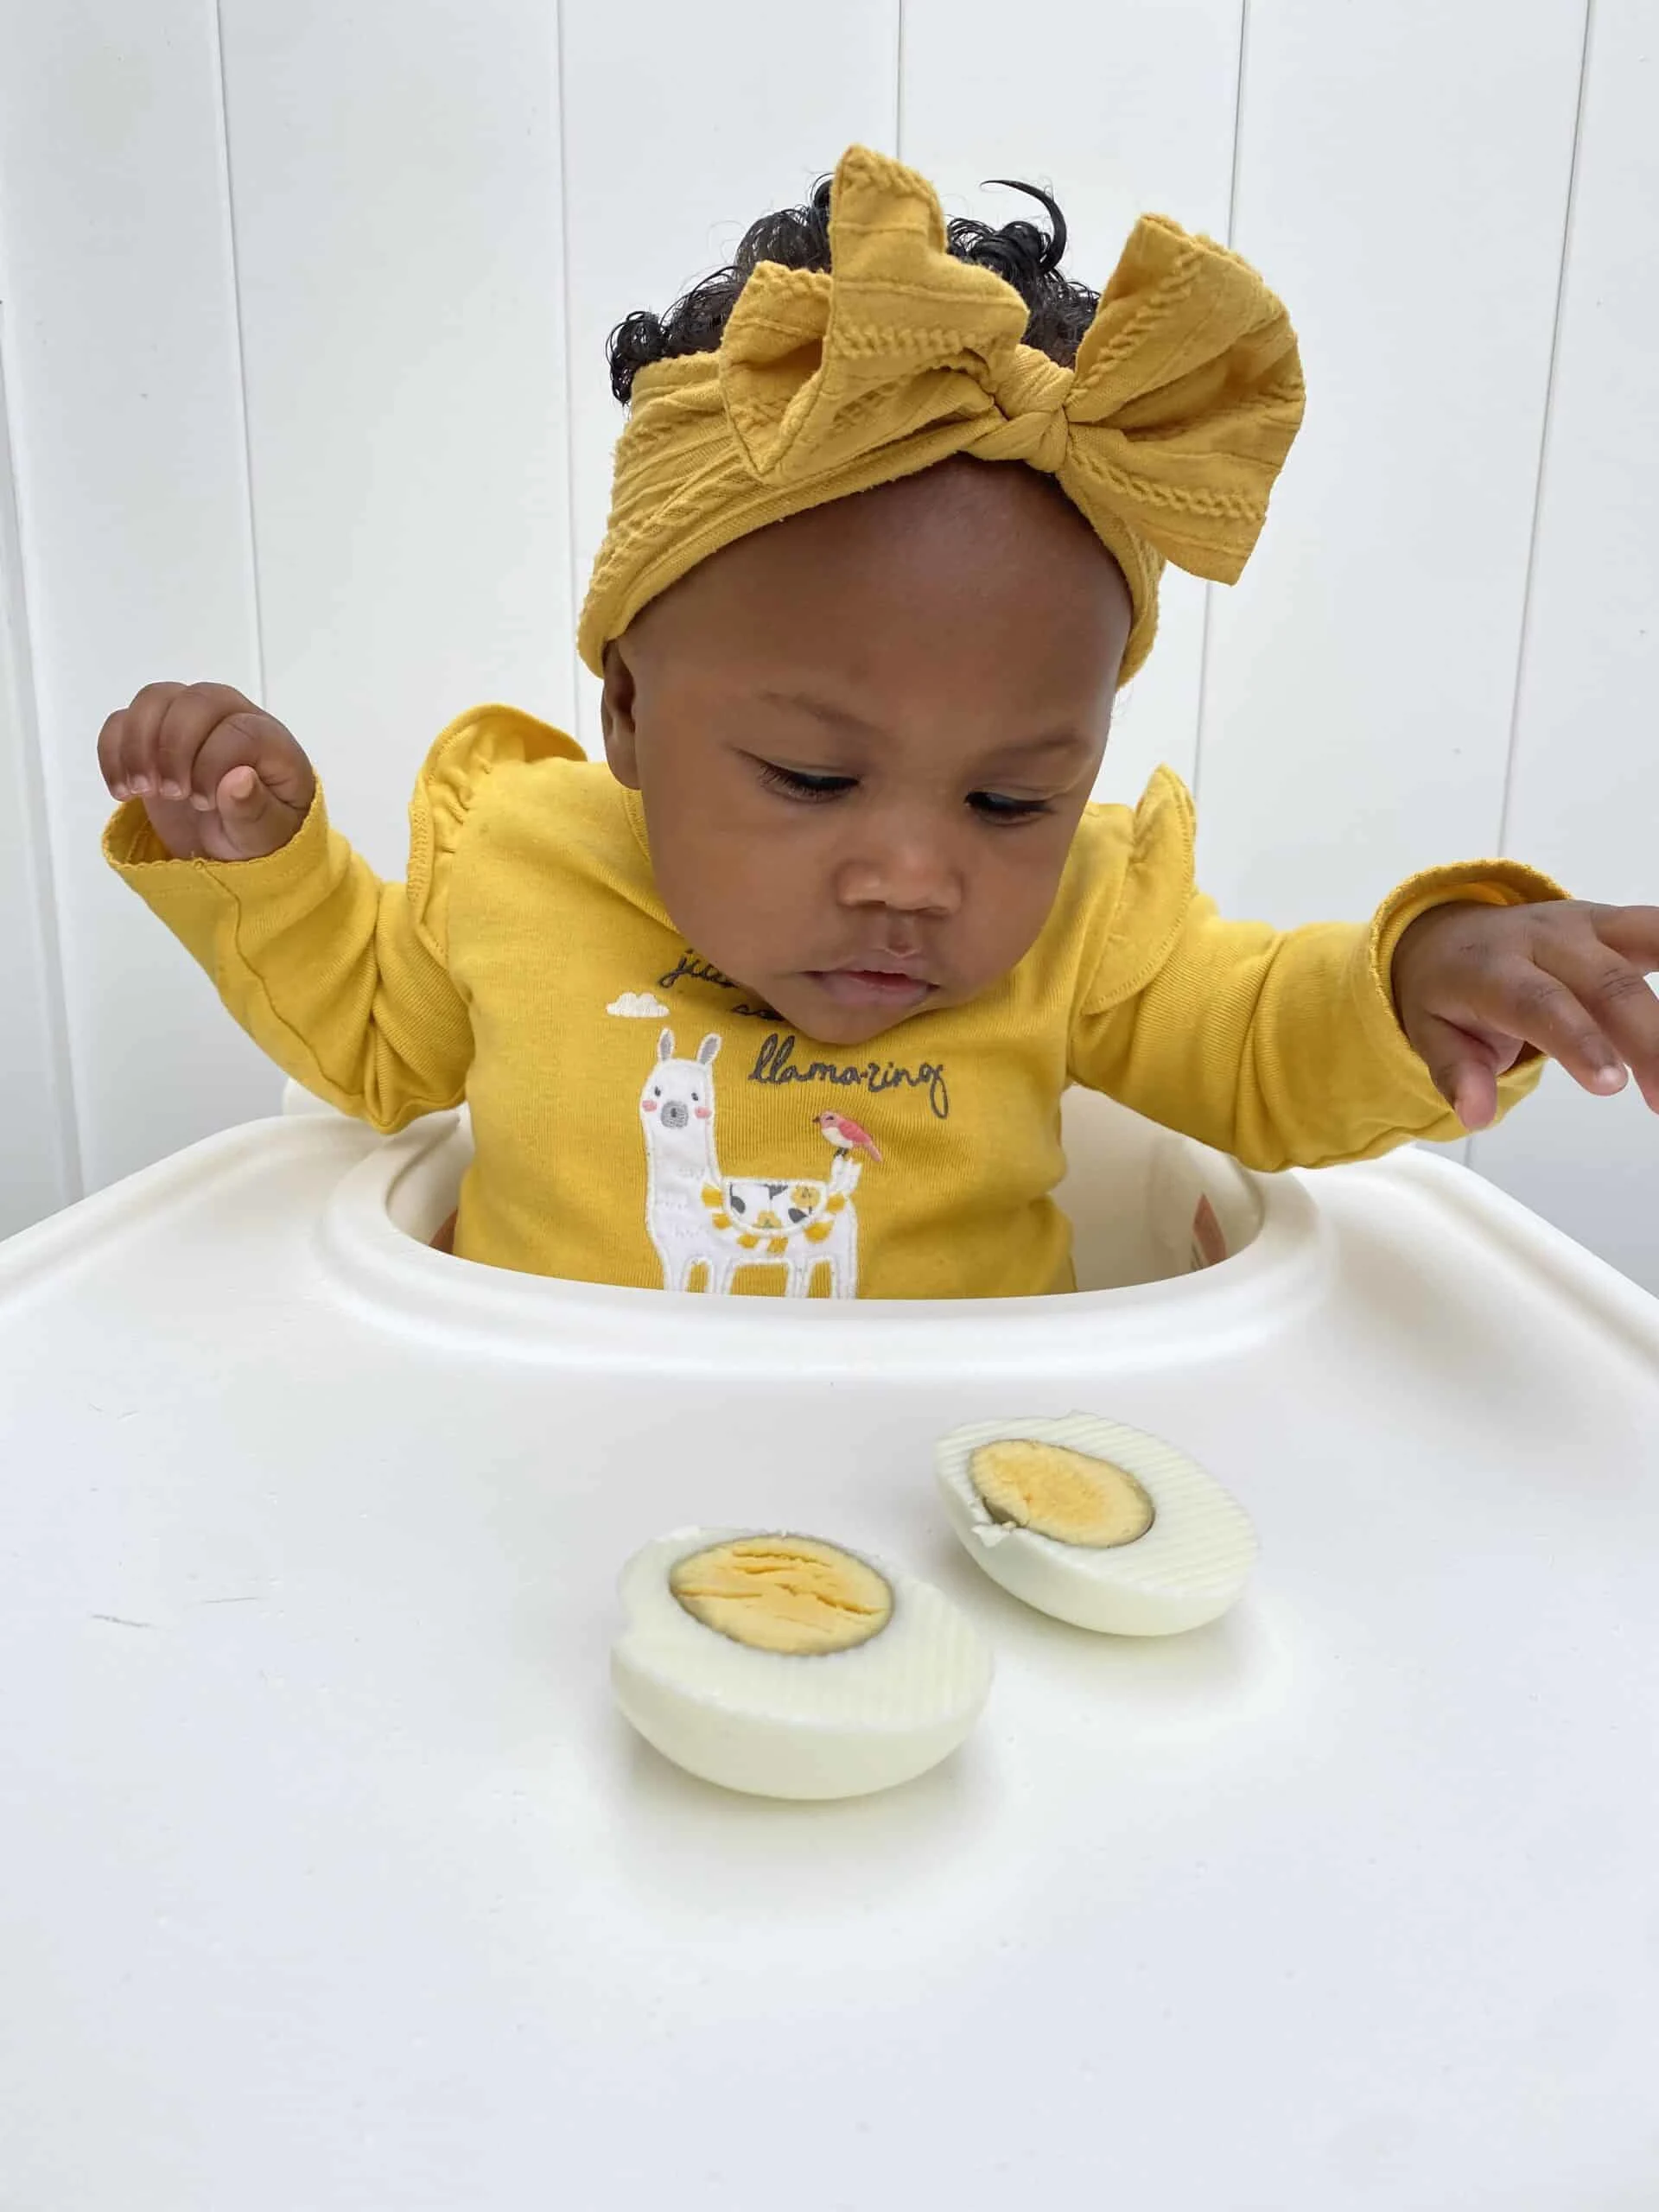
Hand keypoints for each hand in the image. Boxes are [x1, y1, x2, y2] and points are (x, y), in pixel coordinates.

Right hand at [98, 681, 315, 860]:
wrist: (234, 838)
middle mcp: (229, 716)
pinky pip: (123, 720)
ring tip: (141, 791)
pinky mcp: (154, 733)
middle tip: (171, 794)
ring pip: (154, 700)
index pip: (238, 730)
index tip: (204, 804)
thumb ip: (257, 811)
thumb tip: (239, 779)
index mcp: (268, 738)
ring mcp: (189, 719)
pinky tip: (123, 791)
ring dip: (137, 745)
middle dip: (173, 748)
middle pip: (194, 701)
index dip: (213, 764)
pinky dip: (113, 752)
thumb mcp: (267, 835)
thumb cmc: (261, 831)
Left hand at [1393, 899, 1658, 1131]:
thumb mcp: (1430, 1033)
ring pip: (1651, 945)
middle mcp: (1545, 938)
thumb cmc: (1448, 992)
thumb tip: (1474, 1113)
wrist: (1450, 935)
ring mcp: (1588, 925)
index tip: (1613, 1084)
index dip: (1579, 1041)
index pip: (1541, 1003)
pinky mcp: (1619, 923)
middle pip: (1607, 985)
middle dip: (1648, 1042)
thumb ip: (1456, 1072)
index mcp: (1493, 968)